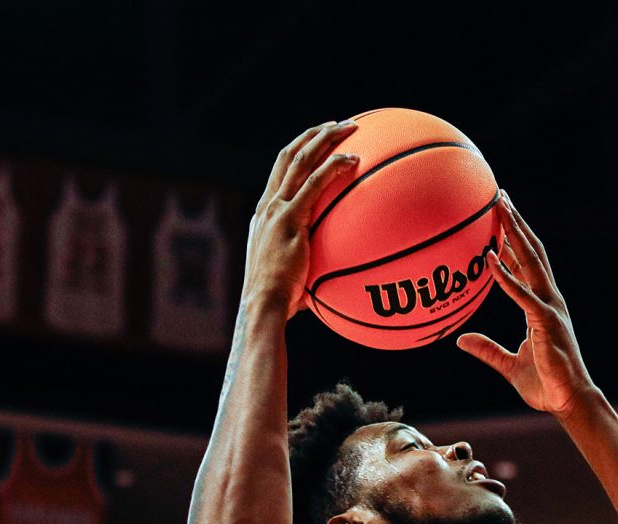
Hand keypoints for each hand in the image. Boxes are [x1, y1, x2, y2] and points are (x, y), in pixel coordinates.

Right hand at [242, 121, 359, 319]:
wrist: (263, 304)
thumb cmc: (280, 301)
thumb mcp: (294, 275)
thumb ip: (311, 265)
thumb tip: (335, 276)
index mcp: (265, 214)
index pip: (280, 172)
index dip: (300, 151)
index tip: (320, 140)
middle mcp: (268, 206)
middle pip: (289, 156)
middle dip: (314, 135)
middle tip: (338, 124)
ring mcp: (276, 210)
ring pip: (300, 160)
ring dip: (326, 139)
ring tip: (351, 128)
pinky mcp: (289, 219)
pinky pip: (314, 184)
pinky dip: (333, 167)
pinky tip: (354, 160)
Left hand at [456, 192, 596, 419]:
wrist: (568, 401)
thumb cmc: (545, 385)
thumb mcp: (507, 364)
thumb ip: (486, 350)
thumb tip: (461, 340)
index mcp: (542, 306)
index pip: (526, 265)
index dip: (513, 240)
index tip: (500, 217)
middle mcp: (549, 300)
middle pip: (532, 252)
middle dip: (516, 223)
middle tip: (500, 195)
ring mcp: (550, 308)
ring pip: (531, 262)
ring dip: (514, 233)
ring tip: (500, 207)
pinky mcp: (546, 322)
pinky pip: (522, 294)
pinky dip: (506, 275)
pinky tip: (490, 256)